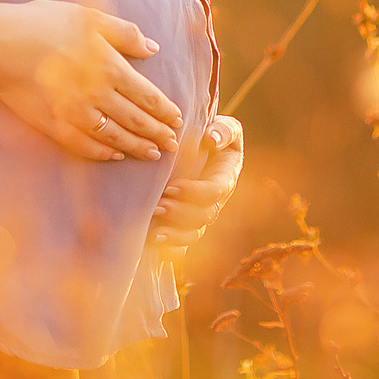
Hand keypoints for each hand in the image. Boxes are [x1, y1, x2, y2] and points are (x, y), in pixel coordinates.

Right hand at [0, 0, 183, 161]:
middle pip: (136, 121)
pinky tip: (113, 154)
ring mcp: (75, 115)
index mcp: (110, 67)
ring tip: (151, 155)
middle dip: (158, 134)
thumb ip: (124, 33)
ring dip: (136, 148)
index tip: (178, 119)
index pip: (147, 96)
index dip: (165, 110)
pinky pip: (85, 146)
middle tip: (173, 145)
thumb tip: (152, 47)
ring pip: (114, 137)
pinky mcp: (54, 125)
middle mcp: (97, 96)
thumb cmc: (43, 23)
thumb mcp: (89, 17)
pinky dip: (103, 153)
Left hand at [150, 114, 242, 256]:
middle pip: (203, 216)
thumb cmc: (211, 133)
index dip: (196, 193)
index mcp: (225, 178)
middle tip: (157, 206)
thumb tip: (211, 139)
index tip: (172, 187)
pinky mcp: (185, 225)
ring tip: (153, 231)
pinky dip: (171, 251)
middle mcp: (214, 201)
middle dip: (180, 214)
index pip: (215, 192)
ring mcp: (199, 215)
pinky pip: (182, 247)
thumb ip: (224, 131)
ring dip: (174, 234)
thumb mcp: (225, 127)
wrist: (197, 145)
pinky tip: (154, 247)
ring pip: (193, 234)